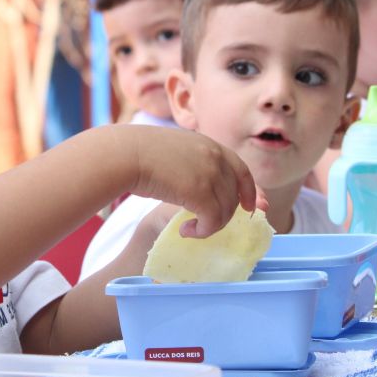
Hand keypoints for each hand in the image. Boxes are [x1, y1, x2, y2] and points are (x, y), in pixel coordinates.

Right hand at [109, 125, 258, 238]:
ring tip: (190, 228)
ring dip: (210, 225)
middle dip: (226, 214)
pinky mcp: (200, 193)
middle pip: (235, 194)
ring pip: (226, 211)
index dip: (250, 190)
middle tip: (206, 223)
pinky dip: (203, 231)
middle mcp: (216, 158)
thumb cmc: (140, 152)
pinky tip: (186, 230)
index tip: (250, 206)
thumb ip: (194, 163)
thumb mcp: (177, 150)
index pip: (242, 169)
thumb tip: (202, 184)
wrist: (126, 154)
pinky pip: (213, 221)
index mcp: (210, 145)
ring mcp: (210, 174)